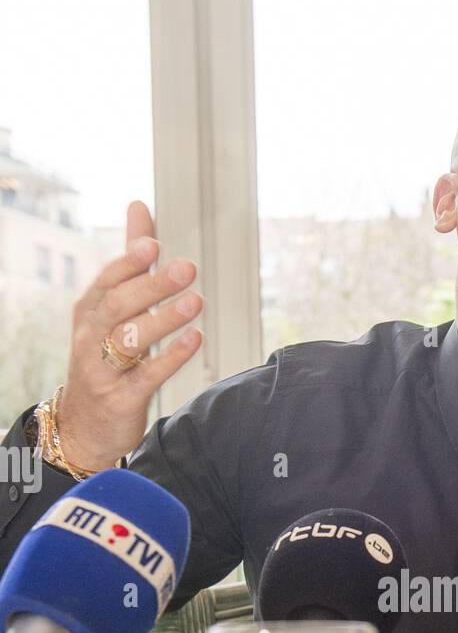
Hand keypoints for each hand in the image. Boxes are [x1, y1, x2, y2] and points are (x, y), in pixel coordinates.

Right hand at [56, 200, 203, 470]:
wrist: (84, 426)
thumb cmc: (104, 358)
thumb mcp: (111, 311)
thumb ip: (131, 262)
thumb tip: (140, 206)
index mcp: (89, 313)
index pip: (107, 282)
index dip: (128, 263)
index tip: (153, 244)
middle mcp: (91, 338)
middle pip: (119, 306)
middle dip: (152, 286)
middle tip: (187, 268)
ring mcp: (104, 370)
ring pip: (130, 340)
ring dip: (165, 320)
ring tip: (197, 302)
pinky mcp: (122, 399)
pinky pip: (147, 376)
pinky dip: (172, 357)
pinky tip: (196, 339)